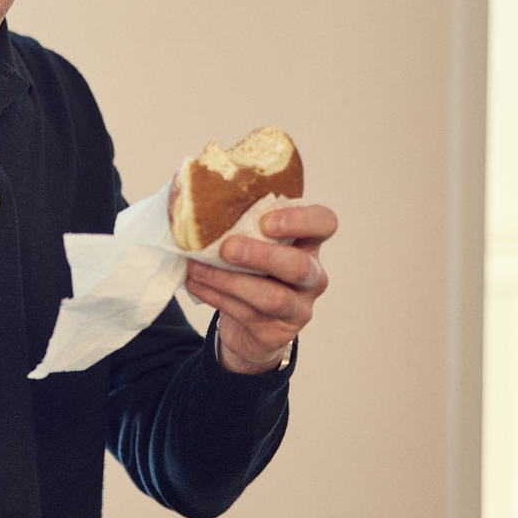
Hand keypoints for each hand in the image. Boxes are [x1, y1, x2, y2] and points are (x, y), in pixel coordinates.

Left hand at [184, 204, 336, 374]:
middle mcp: (312, 274)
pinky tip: (195, 283)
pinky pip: (248, 314)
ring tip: (198, 268)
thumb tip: (193, 186)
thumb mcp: (249, 240)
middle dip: (262, 256)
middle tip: (227, 248)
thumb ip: (238, 218)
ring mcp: (299, 306)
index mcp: (308, 241)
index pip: (324, 223)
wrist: (247, 324)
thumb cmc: (247, 268)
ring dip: (230, 281)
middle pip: (300, 266)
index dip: (301, 220)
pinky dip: (217, 296)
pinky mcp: (278, 332)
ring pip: (273, 297)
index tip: (265, 220)